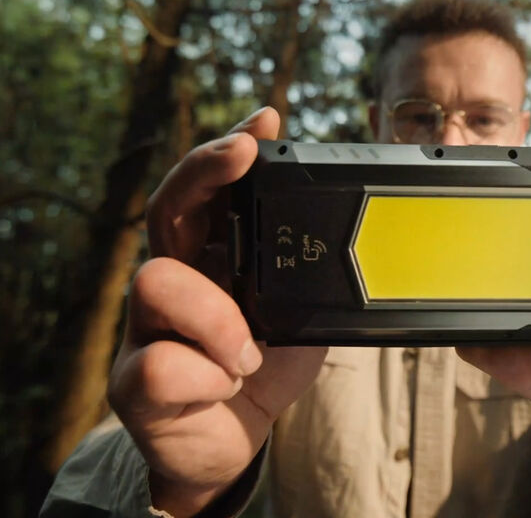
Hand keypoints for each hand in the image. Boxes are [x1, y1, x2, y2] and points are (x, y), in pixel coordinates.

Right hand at [107, 108, 326, 515]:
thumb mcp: (300, 315)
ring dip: (217, 315)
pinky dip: (207, 375)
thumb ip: (314, 278)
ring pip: (158, 281)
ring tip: (249, 353)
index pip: (211, 192)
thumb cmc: (263, 368)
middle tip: (244, 152)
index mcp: (215, 259)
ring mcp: (146, 326)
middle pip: (170, 206)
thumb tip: (368, 241)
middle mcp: (176, 280)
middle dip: (206, 169)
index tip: (267, 117)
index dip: (230, 150)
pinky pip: (161, 363)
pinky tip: (224, 386)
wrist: (231, 441)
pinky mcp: (135, 380)